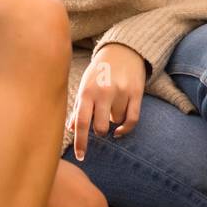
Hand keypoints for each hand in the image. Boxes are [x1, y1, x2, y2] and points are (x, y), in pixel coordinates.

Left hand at [68, 42, 146, 160]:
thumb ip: (78, 107)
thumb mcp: (85, 84)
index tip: (81, 156)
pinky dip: (125, 128)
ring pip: (116, 122)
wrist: (122, 50)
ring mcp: (121, 92)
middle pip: (100, 127)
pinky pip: (132, 120)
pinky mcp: (136, 92)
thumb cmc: (99, 70)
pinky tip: (120, 130)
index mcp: (87, 91)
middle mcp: (103, 91)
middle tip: (99, 124)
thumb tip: (70, 129)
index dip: (80, 142)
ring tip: (111, 108)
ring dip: (113, 121)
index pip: (81, 122)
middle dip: (99, 131)